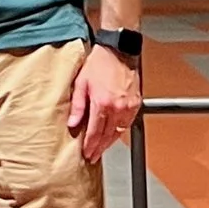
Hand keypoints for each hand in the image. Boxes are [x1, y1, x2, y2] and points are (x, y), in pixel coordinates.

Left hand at [66, 39, 140, 167]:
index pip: (94, 132)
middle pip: (107, 136)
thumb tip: (73, 123)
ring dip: (109, 143)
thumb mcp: (81, 82)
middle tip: (93, 156)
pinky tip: (113, 135)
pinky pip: (127, 124)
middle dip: (99, 148)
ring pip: (118, 133)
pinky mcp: (135, 104)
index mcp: (102, 103)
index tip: (86, 153)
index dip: (89, 145)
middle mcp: (117, 108)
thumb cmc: (99, 63)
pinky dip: (119, 132)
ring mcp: (128, 107)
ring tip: (101, 149)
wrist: (118, 51)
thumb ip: (78, 105)